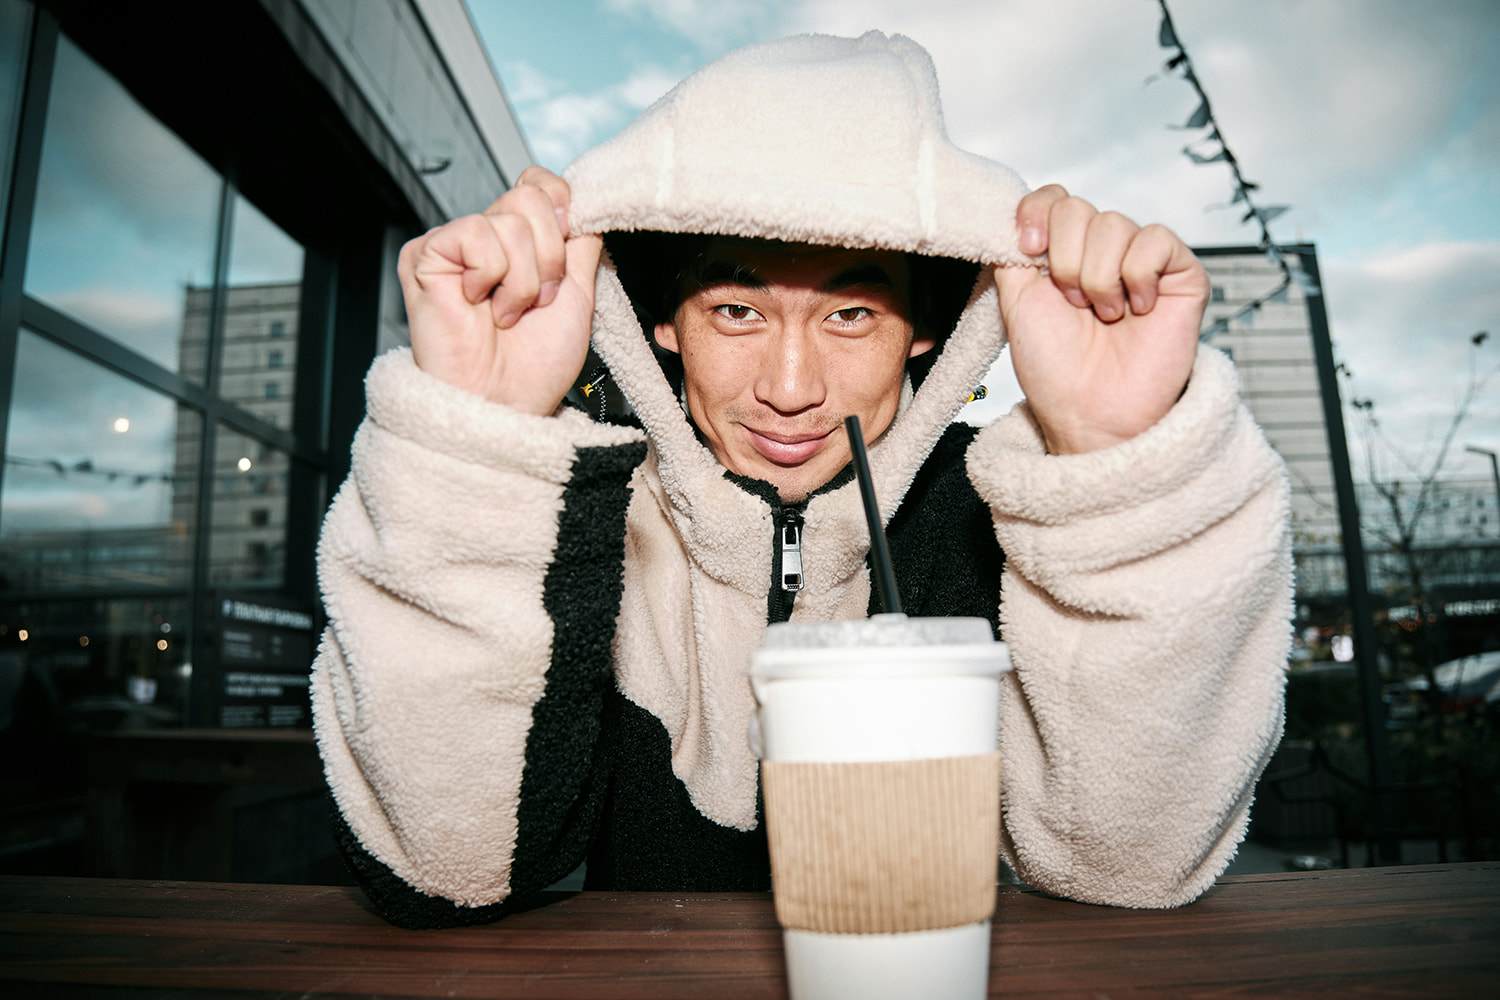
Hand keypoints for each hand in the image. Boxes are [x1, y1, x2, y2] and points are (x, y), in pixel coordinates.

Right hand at [398, 166, 603, 414]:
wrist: (504, 403)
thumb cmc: (534, 363)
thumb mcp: (580, 292)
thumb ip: (583, 240)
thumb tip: (587, 198)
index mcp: (521, 241)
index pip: (543, 184)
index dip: (563, 217)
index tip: (563, 266)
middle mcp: (488, 236)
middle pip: (531, 198)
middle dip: (549, 259)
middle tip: (534, 302)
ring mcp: (455, 243)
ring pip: (510, 221)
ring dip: (523, 280)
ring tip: (507, 312)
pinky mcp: (426, 253)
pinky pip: (477, 235)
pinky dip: (491, 277)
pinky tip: (478, 306)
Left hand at [994, 185, 1206, 454]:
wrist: (1091, 414)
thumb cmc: (1056, 369)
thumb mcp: (1015, 303)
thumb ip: (1011, 252)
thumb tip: (1007, 213)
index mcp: (1062, 252)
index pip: (1052, 197)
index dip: (1036, 213)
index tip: (1028, 250)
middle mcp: (1102, 250)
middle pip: (1077, 207)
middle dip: (1063, 261)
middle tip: (1073, 305)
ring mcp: (1142, 260)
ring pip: (1113, 224)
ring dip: (1097, 278)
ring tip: (1104, 315)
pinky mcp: (1181, 273)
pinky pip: (1155, 241)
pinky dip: (1137, 278)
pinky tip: (1138, 310)